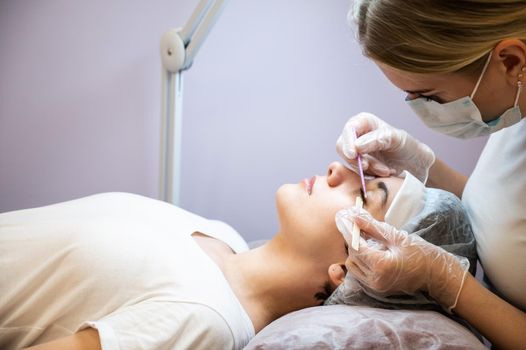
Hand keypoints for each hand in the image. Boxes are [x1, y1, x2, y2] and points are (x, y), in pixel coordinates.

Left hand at [335, 207, 468, 312]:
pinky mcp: (377, 289)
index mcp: (382, 266)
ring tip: (368, 239)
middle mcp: (376, 280)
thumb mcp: (397, 237)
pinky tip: (371, 250)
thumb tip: (354, 216)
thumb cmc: (421, 253)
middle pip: (353, 256)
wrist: (436, 275)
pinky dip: (361, 261)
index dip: (349, 231)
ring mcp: (376, 287)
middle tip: (357, 225)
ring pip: (354, 265)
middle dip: (353, 240)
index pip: (356, 247)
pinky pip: (360, 273)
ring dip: (356, 251)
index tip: (345, 219)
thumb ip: (372, 227)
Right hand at [336, 112, 434, 181]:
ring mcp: (357, 153)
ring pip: (350, 162)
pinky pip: (356, 173)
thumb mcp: (396, 139)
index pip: (349, 129)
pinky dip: (369, 175)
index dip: (348, 142)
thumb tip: (356, 146)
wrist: (417, 166)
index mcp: (365, 122)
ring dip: (367, 169)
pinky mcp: (359, 167)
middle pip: (343, 147)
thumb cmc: (409, 147)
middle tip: (369, 166)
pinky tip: (384, 173)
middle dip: (356, 159)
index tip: (353, 155)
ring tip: (386, 170)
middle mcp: (357, 136)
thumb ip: (377, 139)